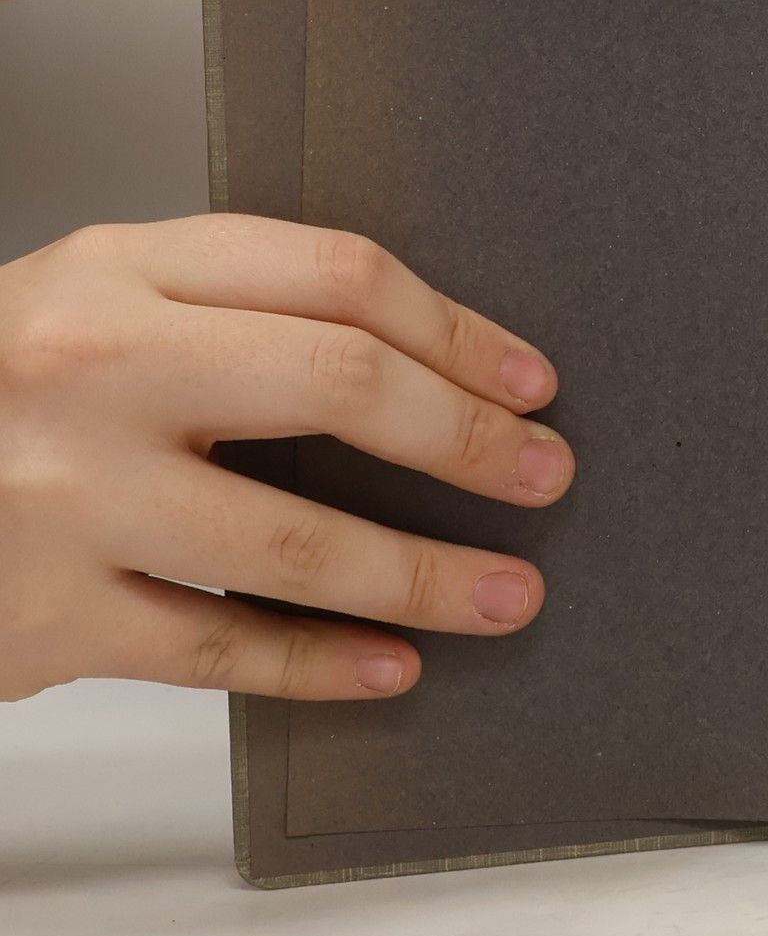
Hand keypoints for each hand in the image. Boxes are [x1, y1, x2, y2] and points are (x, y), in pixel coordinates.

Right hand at [0, 216, 572, 701]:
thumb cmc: (3, 389)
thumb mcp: (100, 305)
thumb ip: (237, 313)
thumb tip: (430, 370)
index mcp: (121, 268)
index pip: (337, 275)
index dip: (458, 331)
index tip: (530, 381)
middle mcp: (90, 365)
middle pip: (338, 386)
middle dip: (468, 440)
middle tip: (545, 477)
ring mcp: (63, 494)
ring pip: (292, 540)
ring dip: (423, 576)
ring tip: (508, 594)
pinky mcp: (43, 615)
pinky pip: (218, 648)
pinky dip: (321, 664)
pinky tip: (394, 667)